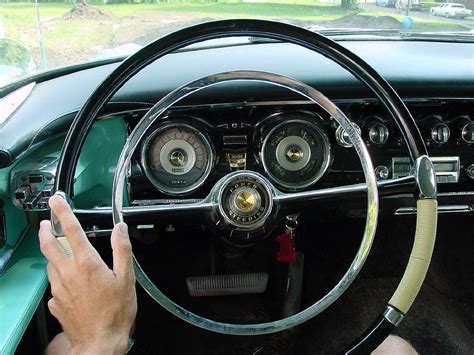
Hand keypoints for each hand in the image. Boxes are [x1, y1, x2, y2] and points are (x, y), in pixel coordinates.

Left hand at [39, 195, 136, 353]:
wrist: (100, 342)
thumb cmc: (115, 312)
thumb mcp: (126, 277)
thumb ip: (122, 249)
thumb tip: (120, 229)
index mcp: (87, 264)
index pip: (72, 230)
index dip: (63, 212)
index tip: (57, 201)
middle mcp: (68, 273)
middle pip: (49, 245)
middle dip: (46, 229)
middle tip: (47, 221)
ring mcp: (59, 289)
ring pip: (49, 263)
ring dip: (51, 251)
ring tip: (56, 246)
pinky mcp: (56, 303)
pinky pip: (53, 283)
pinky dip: (57, 275)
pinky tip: (66, 279)